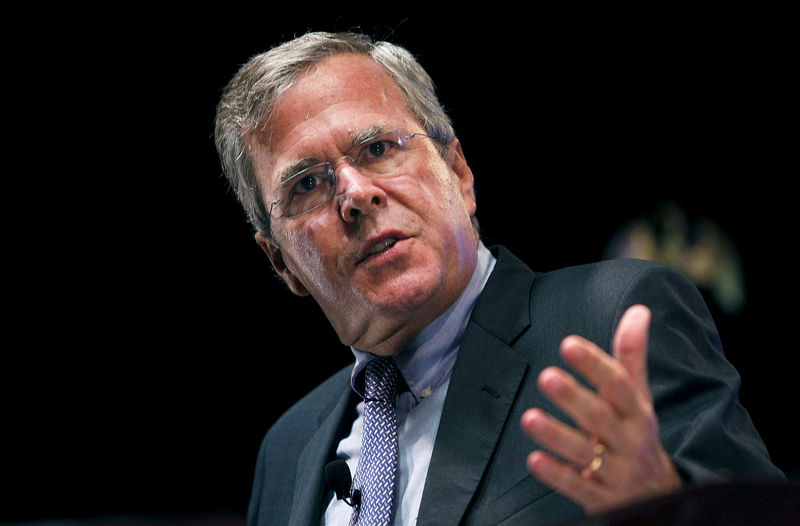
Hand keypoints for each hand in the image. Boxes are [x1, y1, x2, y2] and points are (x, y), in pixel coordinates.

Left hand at [520, 304, 680, 514]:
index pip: (619, 386)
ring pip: (584, 453)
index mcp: (638, 412)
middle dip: (574, 398)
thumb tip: (638, 310)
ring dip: (556, 435)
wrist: (659, 496)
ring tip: (528, 418)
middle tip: (546, 377)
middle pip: (600, 418)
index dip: (596, 365)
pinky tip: (533, 460)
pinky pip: (577, 487)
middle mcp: (628, 440)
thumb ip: (632, 356)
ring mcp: (615, 472)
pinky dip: (556, 474)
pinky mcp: (600, 498)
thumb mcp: (639, 397)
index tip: (569, 345)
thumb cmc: (636, 433)